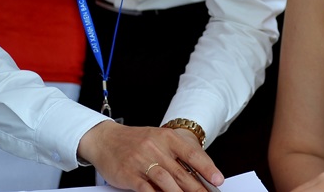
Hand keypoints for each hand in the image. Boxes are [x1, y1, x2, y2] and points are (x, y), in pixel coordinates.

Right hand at [78, 120, 223, 191]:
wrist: (105, 139)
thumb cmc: (135, 141)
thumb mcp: (158, 140)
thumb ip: (175, 156)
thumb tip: (196, 176)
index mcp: (166, 137)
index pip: (191, 153)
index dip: (207, 168)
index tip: (218, 180)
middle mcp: (155, 147)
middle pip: (181, 172)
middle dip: (197, 189)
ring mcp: (142, 161)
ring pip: (166, 181)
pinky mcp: (129, 174)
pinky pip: (146, 189)